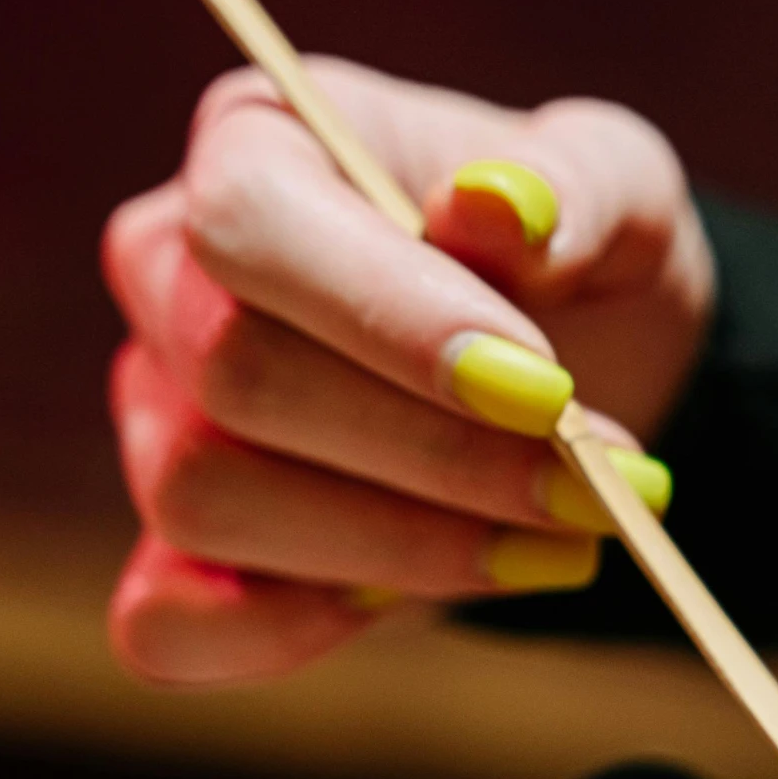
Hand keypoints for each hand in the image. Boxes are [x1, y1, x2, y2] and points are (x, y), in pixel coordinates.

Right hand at [102, 59, 715, 682]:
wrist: (583, 373)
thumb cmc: (575, 258)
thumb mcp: (618, 189)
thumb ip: (574, 186)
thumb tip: (497, 206)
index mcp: (257, 145)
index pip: (252, 223)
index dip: (389, 319)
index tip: (542, 391)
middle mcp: (173, 279)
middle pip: (237, 375)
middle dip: (436, 454)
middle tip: (595, 486)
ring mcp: (159, 421)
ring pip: (209, 501)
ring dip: (401, 547)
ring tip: (558, 539)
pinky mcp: (179, 555)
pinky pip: (167, 623)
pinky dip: (284, 633)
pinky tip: (410, 606)